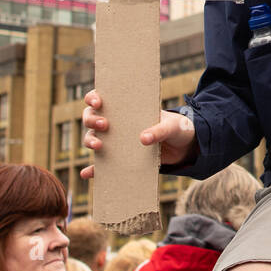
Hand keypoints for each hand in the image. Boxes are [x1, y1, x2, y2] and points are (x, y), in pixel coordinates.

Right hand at [80, 91, 195, 180]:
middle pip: (91, 117)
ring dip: (90, 141)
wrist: (184, 148)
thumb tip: (143, 139)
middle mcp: (117, 122)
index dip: (93, 97)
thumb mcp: (171, 126)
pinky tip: (86, 174)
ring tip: (98, 146)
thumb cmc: (176, 128)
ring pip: (93, 138)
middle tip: (104, 125)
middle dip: (92, 120)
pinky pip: (102, 164)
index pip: (102, 97)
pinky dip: (93, 169)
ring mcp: (116, 141)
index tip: (97, 102)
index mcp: (127, 107)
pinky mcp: (120, 158)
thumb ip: (159, 131)